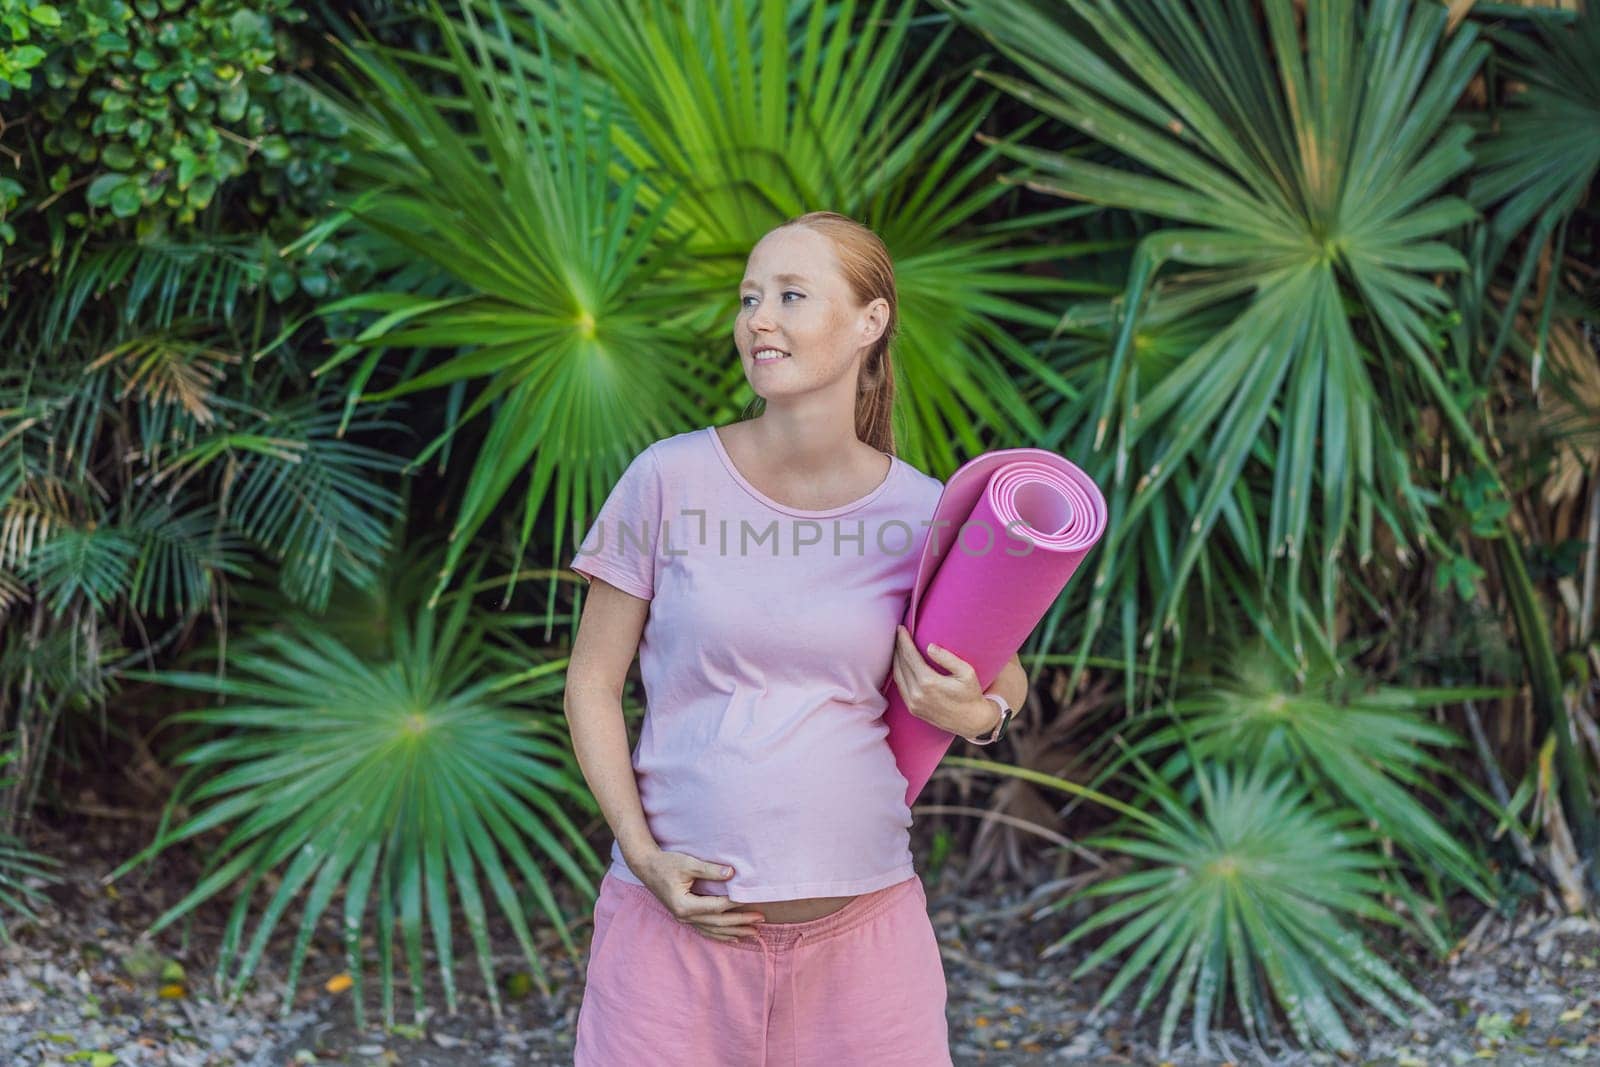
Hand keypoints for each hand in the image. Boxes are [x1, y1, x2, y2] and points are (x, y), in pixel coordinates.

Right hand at [630, 848, 765, 942]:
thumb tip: (732, 873)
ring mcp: (684, 919)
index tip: (752, 900)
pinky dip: (721, 935)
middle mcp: (684, 916)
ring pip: (713, 930)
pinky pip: (705, 930)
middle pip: (718, 923)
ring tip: (753, 933)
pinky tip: (733, 938)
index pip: (716, 906)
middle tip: (760, 919)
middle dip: (740, 922)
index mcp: (685, 905)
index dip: (735, 904)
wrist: (646, 867)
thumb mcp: (688, 864)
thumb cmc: (666, 863)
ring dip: (734, 932)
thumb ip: (710, 870)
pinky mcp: (684, 917)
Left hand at [891, 624, 995, 738]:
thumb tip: (929, 647)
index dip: (904, 640)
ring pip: (897, 676)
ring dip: (896, 659)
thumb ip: (947, 658)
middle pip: (901, 664)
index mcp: (928, 683)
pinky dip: (898, 673)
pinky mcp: (913, 709)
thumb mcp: (966, 673)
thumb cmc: (971, 694)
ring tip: (898, 646)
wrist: (971, 721)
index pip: (910, 656)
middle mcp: (917, 694)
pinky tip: (900, 664)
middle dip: (898, 647)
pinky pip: (900, 687)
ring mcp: (913, 703)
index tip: (900, 628)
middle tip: (898, 633)